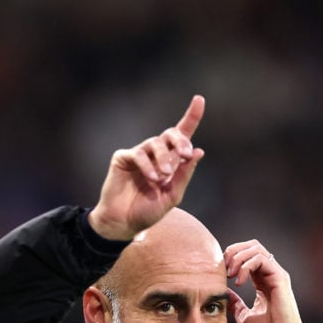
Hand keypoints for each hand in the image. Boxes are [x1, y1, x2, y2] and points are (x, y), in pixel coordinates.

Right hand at [89, 95, 205, 240]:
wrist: (125, 223)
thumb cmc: (148, 210)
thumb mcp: (173, 195)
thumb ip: (185, 174)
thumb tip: (199, 151)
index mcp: (171, 161)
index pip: (182, 135)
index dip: (191, 117)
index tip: (199, 99)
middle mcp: (155, 154)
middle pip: (171, 134)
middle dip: (180, 141)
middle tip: (185, 154)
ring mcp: (139, 154)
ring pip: (155, 143)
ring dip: (164, 158)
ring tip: (164, 176)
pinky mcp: (123, 158)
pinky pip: (138, 154)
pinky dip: (148, 166)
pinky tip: (152, 179)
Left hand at [226, 241, 313, 322]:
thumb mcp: (243, 316)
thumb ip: (235, 303)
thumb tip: (224, 292)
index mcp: (263, 281)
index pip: (247, 256)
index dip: (231, 258)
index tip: (220, 273)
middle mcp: (271, 274)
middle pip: (252, 245)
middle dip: (233, 251)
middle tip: (223, 268)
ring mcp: (276, 275)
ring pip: (256, 248)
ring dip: (238, 258)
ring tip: (230, 275)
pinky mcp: (280, 278)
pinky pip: (261, 259)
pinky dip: (246, 266)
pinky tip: (239, 281)